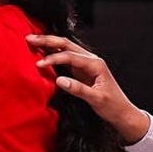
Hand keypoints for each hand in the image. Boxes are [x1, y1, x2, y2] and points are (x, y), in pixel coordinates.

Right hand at [28, 34, 148, 142]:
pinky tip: (41, 51)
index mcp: (96, 64)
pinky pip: (64, 56)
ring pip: (65, 47)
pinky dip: (51, 52)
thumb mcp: (97, 99)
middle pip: (66, 44)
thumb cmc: (113, 106)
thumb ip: (78, 89)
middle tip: (29, 38)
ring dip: (48, 43)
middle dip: (47, 40)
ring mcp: (85, 63)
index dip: (53, 58)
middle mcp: (91, 60)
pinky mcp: (80, 69)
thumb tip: (59, 80)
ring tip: (32, 40)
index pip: (70, 56)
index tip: (39, 64)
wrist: (122, 112)